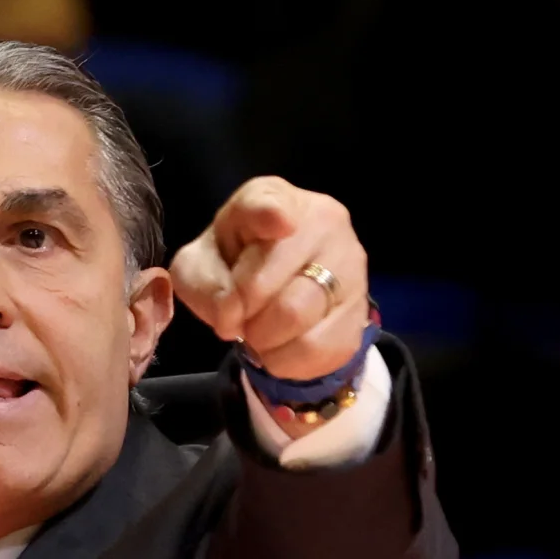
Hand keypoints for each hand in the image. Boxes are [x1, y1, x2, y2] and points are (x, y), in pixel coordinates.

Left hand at [170, 176, 369, 381]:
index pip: (269, 203)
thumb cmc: (234, 266)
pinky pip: (316, 349)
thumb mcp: (199, 266)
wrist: (278, 292)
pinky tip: (281, 346)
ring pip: (295, 318)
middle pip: (268, 282)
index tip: (279, 223)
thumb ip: (203, 281)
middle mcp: (322, 221)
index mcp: (273, 198)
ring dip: (261, 339)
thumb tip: (231, 315)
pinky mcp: (359, 312)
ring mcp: (349, 265)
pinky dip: (285, 360)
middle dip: (239, 311)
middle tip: (235, 317)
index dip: (271, 215)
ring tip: (259, 330)